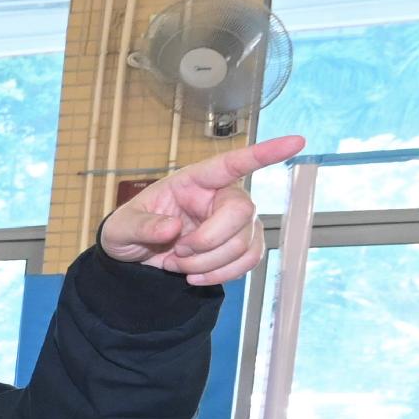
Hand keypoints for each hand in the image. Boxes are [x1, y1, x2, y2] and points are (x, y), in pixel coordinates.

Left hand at [101, 134, 302, 286]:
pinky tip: (195, 277)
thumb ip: (142, 227)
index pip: (233, 163)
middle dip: (208, 241)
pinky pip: (249, 261)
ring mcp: (233, 222)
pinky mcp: (239, 246)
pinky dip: (221, 275)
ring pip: (244, 244)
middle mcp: (220, 196)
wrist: (132, 256)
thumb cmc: (128, 230)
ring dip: (210, 264)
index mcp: (194, 180)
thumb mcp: (121, 228)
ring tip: (179, 264)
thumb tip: (170, 229)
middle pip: (241, 213)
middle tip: (178, 252)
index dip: (265, 153)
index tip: (297, 141)